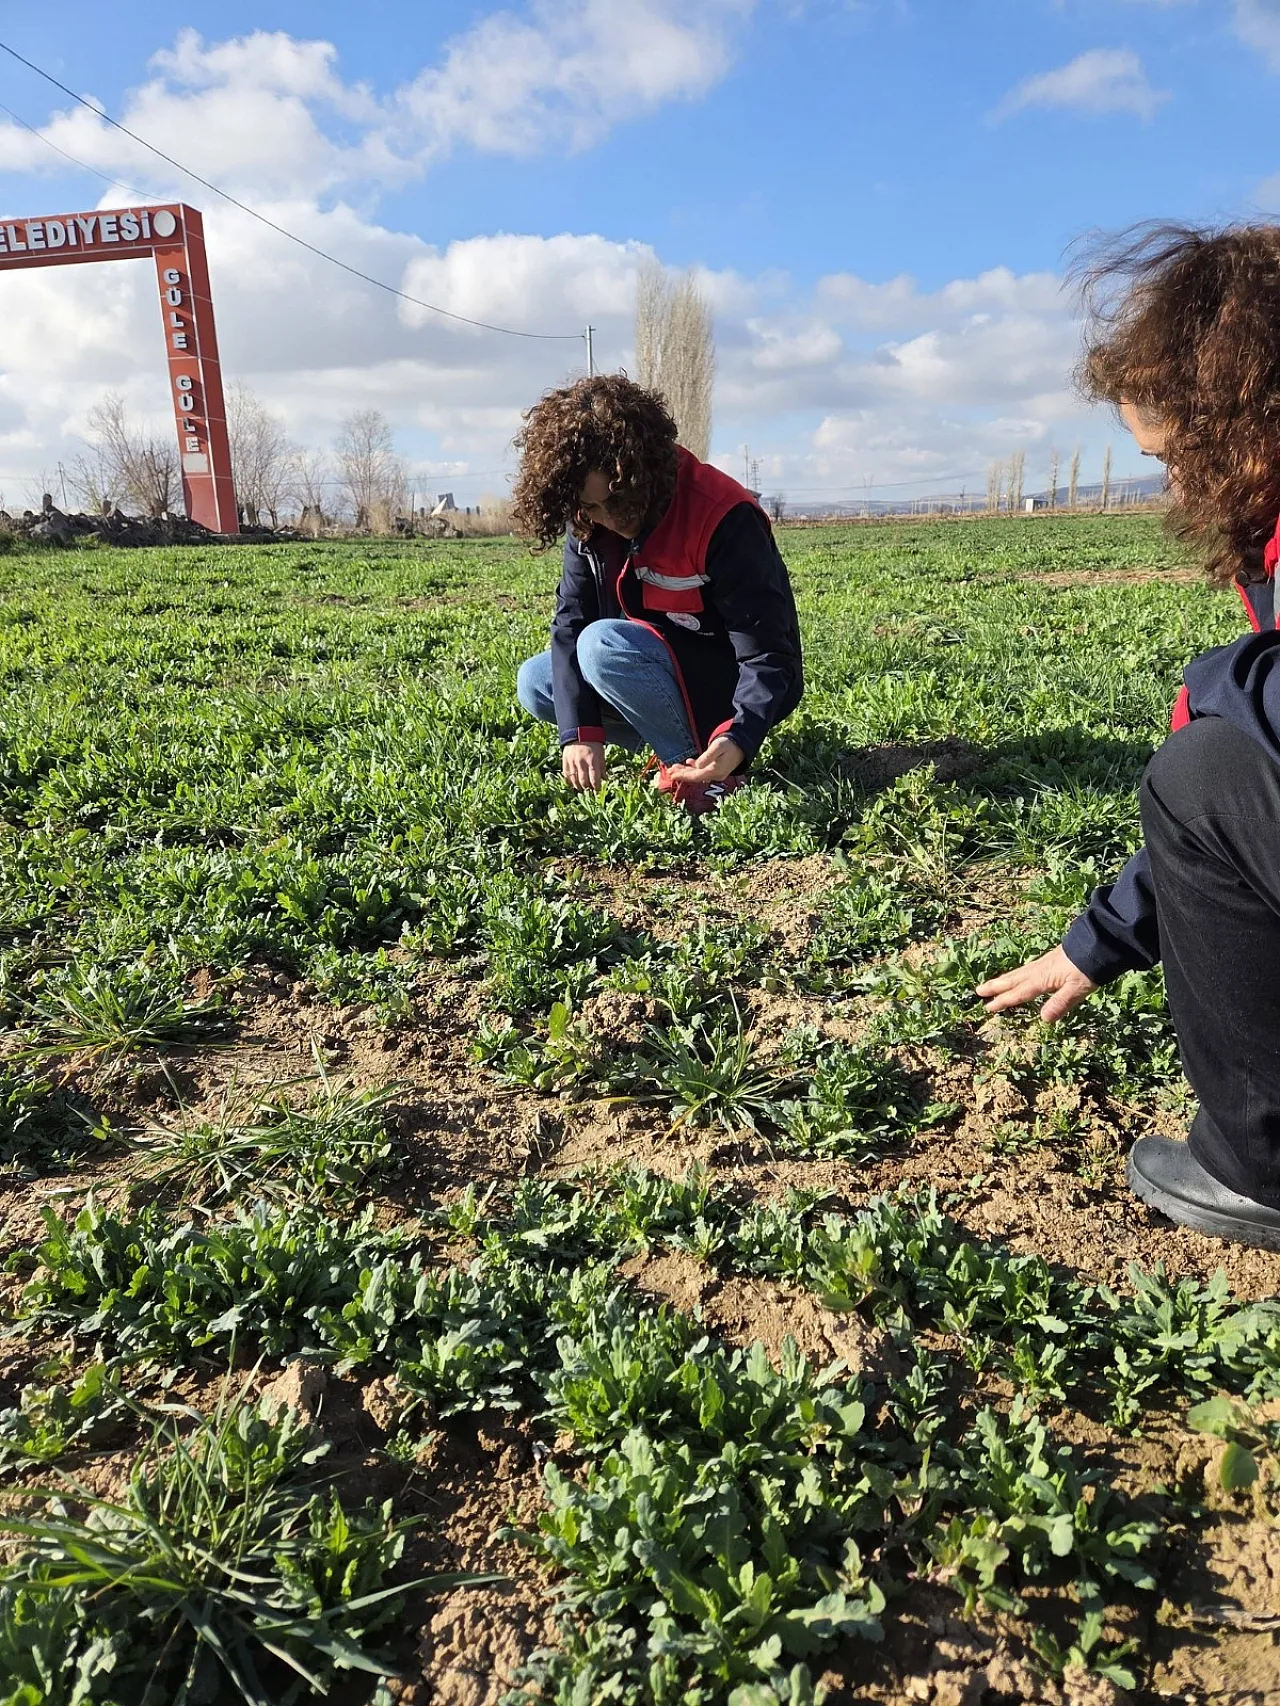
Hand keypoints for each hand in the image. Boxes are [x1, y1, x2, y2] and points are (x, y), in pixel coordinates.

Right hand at [562, 741, 605, 790]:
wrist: (579, 732)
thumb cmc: (593, 743)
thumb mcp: (601, 754)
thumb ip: (602, 767)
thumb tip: (605, 779)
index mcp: (592, 761)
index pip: (594, 779)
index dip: (596, 787)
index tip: (598, 791)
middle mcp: (582, 763)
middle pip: (584, 782)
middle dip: (588, 788)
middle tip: (590, 790)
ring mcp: (572, 762)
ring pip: (574, 780)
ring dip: (579, 787)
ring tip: (582, 788)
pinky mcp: (565, 761)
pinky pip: (566, 775)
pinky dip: (570, 782)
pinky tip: (573, 784)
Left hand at [664, 736, 745, 786]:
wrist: (743, 744)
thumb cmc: (730, 744)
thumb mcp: (718, 747)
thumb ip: (707, 757)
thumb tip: (697, 766)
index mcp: (715, 771)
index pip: (695, 776)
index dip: (683, 776)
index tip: (672, 775)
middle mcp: (716, 775)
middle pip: (695, 777)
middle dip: (682, 774)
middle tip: (669, 771)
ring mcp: (717, 773)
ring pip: (698, 774)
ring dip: (686, 771)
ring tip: (675, 768)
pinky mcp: (717, 769)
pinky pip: (703, 771)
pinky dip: (693, 768)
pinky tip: (688, 763)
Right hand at [976, 945, 1097, 1023]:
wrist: (1098, 944)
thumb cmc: (1088, 968)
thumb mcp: (1077, 989)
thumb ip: (1060, 1004)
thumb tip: (1043, 1019)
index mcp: (1042, 979)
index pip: (1019, 993)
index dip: (1003, 1001)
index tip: (988, 1008)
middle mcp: (1039, 971)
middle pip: (1012, 980)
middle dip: (995, 987)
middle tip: (978, 991)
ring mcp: (1043, 963)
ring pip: (1018, 973)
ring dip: (1004, 980)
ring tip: (992, 984)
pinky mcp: (1050, 959)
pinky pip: (1026, 969)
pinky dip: (1017, 974)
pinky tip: (1020, 975)